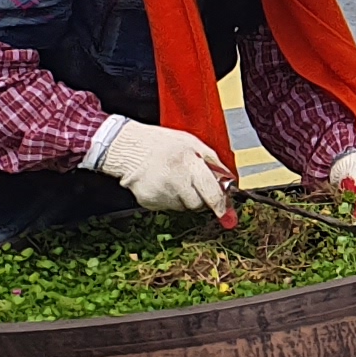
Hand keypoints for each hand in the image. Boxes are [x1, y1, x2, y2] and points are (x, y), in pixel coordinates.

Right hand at [91, 115, 233, 213]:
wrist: (126, 146)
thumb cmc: (161, 143)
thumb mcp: (192, 143)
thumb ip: (213, 162)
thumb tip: (229, 182)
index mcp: (189, 162)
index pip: (211, 191)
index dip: (221, 205)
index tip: (226, 214)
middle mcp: (175, 179)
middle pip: (197, 204)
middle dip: (201, 199)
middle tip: (193, 185)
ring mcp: (160, 192)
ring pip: (182, 207)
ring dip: (183, 197)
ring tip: (172, 178)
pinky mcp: (148, 201)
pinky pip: (167, 207)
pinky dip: (167, 198)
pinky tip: (160, 182)